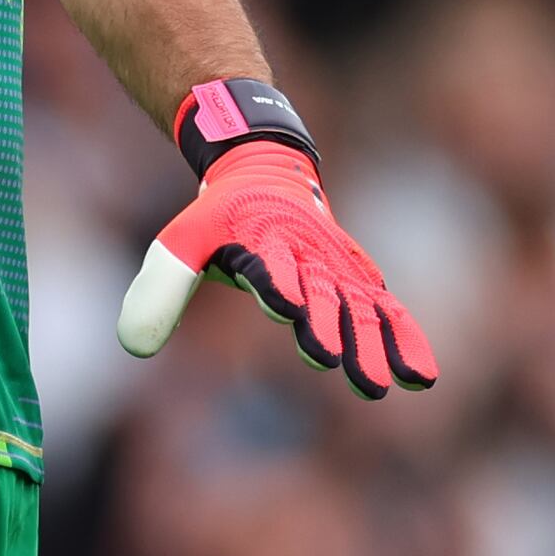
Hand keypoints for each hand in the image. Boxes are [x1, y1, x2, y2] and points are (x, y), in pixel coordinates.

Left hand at [113, 75, 435, 397]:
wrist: (267, 170)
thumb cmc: (220, 218)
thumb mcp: (182, 242)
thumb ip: (160, 289)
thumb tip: (132, 346)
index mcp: (261, 240)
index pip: (269, 265)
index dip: (277, 283)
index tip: (287, 307)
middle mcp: (305, 253)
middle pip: (320, 294)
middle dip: (328, 329)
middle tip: (337, 366)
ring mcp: (336, 266)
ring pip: (360, 307)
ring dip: (374, 346)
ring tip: (388, 385)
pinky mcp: (358, 278)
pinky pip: (387, 309)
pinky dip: (405, 337)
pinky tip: (422, 377)